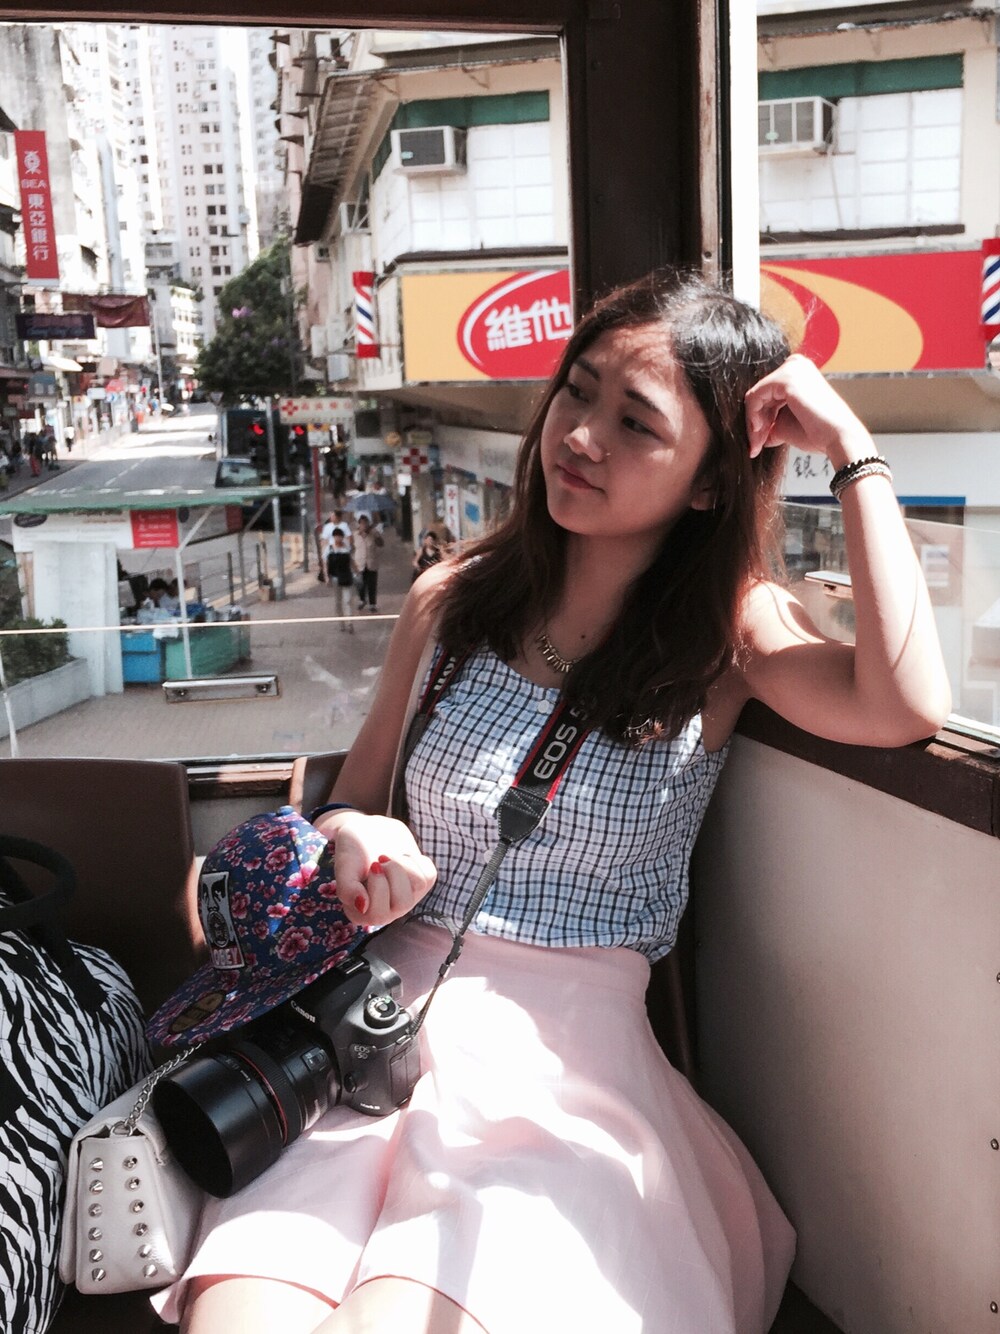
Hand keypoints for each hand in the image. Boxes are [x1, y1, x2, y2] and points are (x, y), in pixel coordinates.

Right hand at [317, 812, 436, 926]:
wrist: (369, 829)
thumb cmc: (354, 849)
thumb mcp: (344, 865)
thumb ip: (347, 889)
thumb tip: (362, 907)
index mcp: (362, 914)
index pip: (378, 915)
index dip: (378, 885)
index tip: (372, 865)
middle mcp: (386, 912)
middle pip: (403, 903)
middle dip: (393, 873)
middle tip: (381, 860)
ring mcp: (406, 899)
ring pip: (418, 886)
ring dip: (402, 864)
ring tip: (388, 857)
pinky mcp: (421, 884)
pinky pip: (429, 875)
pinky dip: (416, 860)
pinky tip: (401, 858)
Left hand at [744, 353, 872, 466]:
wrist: (837, 438)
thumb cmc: (816, 433)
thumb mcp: (785, 423)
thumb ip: (768, 420)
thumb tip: (753, 429)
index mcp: (797, 372)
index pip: (767, 394)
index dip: (759, 420)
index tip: (758, 442)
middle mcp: (794, 364)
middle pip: (760, 395)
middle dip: (755, 423)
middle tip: (755, 447)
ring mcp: (790, 368)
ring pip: (755, 397)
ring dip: (753, 424)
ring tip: (757, 445)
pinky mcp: (784, 378)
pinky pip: (755, 397)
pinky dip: (753, 417)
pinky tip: (759, 433)